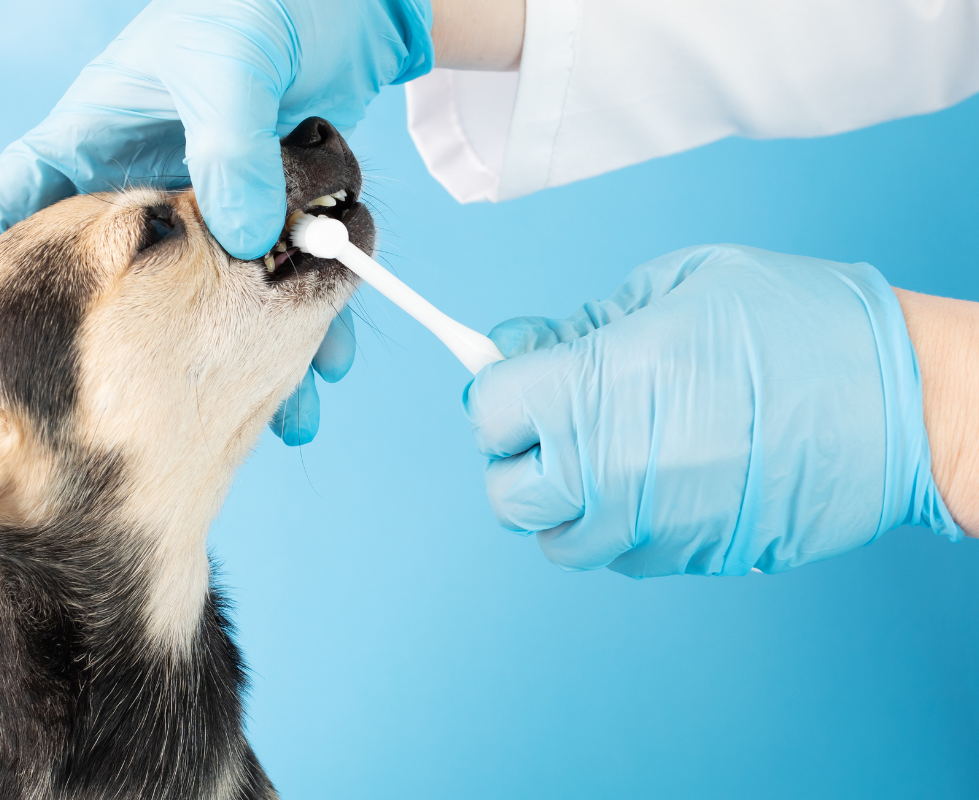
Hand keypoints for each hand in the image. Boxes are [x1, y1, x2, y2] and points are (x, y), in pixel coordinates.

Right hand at [0, 0, 432, 444]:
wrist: (350, 3)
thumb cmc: (265, 2)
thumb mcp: (232, 62)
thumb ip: (228, 145)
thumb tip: (239, 239)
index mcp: (96, 139)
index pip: (10, 213)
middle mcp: (145, 190)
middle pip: (112, 291)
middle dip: (121, 361)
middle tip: (116, 427)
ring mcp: (207, 214)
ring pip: (205, 310)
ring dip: (237, 367)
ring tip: (264, 420)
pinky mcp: (269, 224)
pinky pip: (277, 294)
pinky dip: (304, 336)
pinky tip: (322, 374)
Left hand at [463, 245, 961, 577]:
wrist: (904, 403)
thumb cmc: (800, 326)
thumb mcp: (679, 286)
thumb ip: (584, 323)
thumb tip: (520, 347)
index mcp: (597, 387)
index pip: (487, 413)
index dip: (495, 391)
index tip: (516, 377)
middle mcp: (610, 469)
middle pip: (505, 493)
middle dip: (515, 455)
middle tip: (551, 420)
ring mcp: (651, 525)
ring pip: (556, 538)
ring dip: (562, 499)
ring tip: (606, 451)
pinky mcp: (690, 558)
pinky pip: (619, 554)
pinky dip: (616, 524)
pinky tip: (655, 478)